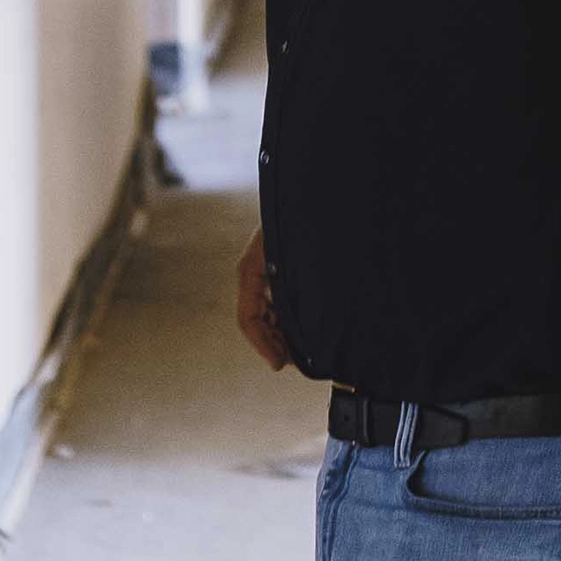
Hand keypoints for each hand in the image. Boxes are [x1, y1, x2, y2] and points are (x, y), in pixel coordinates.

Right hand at [235, 225, 290, 370]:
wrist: (312, 195)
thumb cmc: (304, 223)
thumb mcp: (293, 261)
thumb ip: (289, 296)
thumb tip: (295, 335)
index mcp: (251, 271)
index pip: (248, 320)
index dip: (263, 346)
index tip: (280, 365)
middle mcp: (253, 272)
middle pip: (256, 320)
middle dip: (273, 343)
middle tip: (295, 362)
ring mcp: (263, 269)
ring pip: (265, 312)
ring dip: (280, 333)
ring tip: (302, 350)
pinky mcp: (276, 267)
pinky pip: (274, 300)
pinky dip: (286, 318)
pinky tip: (304, 328)